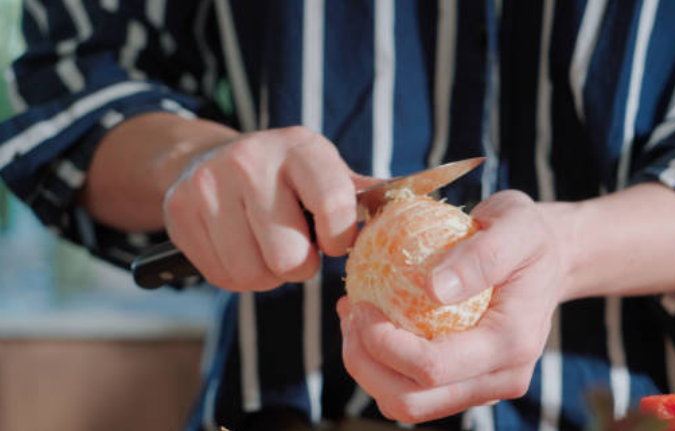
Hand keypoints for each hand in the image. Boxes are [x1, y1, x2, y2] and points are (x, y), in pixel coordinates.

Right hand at [164, 126, 370, 291]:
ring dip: (267, 275)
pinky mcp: (179, 212)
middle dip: (300, 265)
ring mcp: (209, 185)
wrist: (208, 157)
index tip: (335, 242)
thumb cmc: (285, 175)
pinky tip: (240, 248)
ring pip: (253, 274)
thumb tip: (411, 207)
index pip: (332, 204)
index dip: (339, 239)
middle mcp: (251, 160)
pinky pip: (222, 277)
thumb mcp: (325, 172)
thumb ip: (363, 196)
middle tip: (296, 248)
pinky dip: (237, 275)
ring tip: (267, 248)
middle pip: (289, 257)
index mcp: (300, 147)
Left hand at [337, 190, 569, 422]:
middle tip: (349, 312)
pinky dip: (381, 365)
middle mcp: (501, 378)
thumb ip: (481, 256)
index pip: (434, 368)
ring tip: (353, 317)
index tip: (359, 302)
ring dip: (368, 368)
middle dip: (365, 363)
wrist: (551, 258)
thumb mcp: (516, 225)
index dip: (384, 345)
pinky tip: (369, 324)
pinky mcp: (467, 383)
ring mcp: (483, 387)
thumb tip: (433, 289)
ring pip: (408, 404)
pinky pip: (413, 390)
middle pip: (413, 401)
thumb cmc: (530, 236)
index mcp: (512, 344)